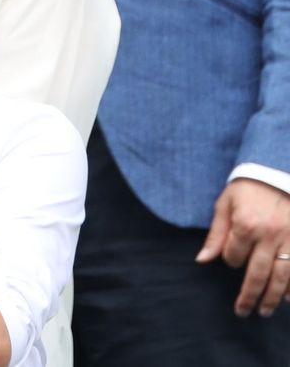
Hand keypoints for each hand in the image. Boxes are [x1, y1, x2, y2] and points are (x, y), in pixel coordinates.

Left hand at [197, 178, 289, 316]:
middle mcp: (269, 235)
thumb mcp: (225, 205)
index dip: (230, 260)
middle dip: (249, 296)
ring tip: (265, 311)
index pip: (233, 257)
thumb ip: (216, 234)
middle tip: (242, 312)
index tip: (232, 258)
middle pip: (258, 275)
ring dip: (273, 297)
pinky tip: (289, 298)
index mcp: (245, 225)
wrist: (276, 170)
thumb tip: (202, 260)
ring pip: (282, 277)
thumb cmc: (247, 187)